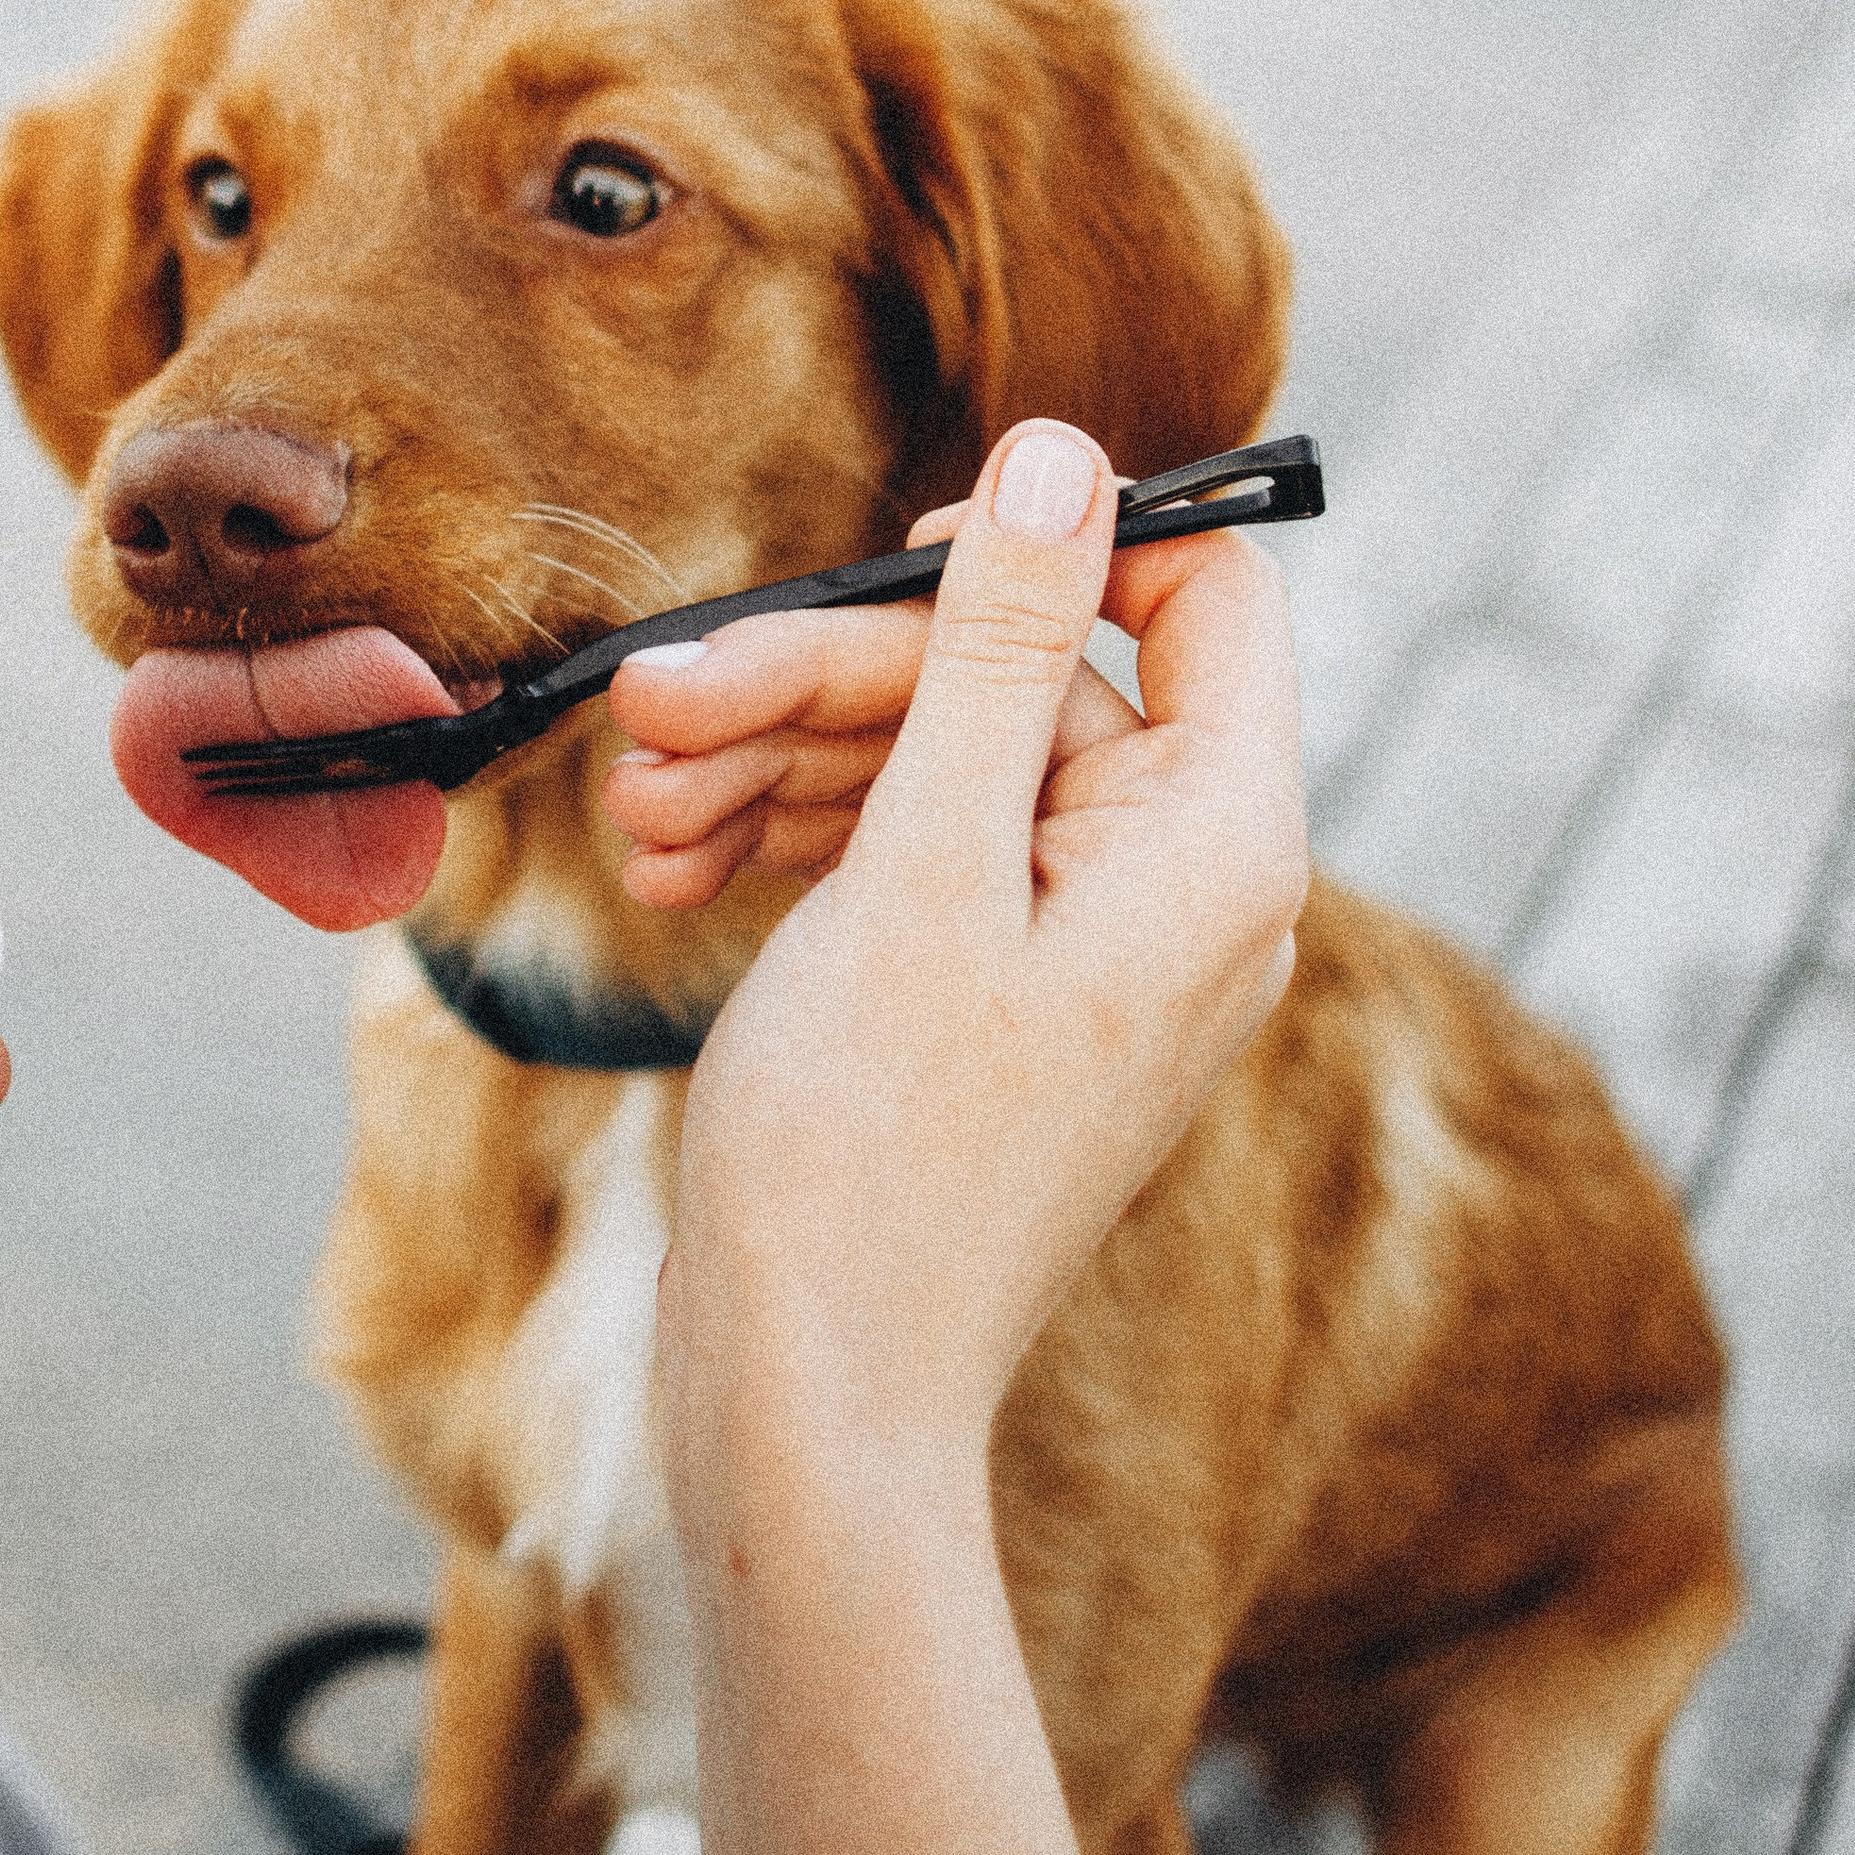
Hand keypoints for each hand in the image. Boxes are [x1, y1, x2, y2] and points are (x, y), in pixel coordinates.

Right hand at [657, 420, 1307, 1502]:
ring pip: (944, 769)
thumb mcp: (927, 858)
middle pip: (1025, 682)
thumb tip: (1064, 453)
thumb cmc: (875, 1151)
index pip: (1202, 595)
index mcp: (1221, 844)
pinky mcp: (1001, 998)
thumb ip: (998, 646)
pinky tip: (666, 868)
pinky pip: (917, 860)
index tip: (900, 557)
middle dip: (829, 683)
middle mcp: (1182, 888)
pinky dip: (796, 845)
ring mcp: (1091, 949)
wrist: (812, 1401)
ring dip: (777, 764)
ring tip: (633, 814)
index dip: (1061, 544)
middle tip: (653, 705)